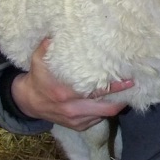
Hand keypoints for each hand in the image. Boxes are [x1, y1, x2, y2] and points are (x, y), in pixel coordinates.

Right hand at [11, 39, 132, 130]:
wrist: (28, 102)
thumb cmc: (37, 78)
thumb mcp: (38, 60)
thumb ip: (47, 47)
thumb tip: (58, 32)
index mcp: (65, 93)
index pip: (97, 91)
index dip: (115, 87)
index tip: (129, 79)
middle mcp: (73, 109)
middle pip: (107, 109)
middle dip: (122, 99)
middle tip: (132, 87)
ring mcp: (76, 120)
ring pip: (104, 115)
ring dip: (114, 105)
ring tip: (124, 93)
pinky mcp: (77, 127)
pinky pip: (97, 120)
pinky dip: (104, 111)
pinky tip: (108, 101)